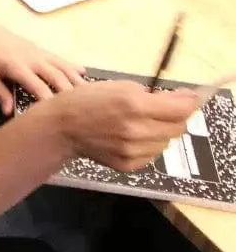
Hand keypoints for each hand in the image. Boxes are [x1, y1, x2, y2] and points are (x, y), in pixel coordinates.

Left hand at [0, 9, 85, 113]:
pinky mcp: (38, 48)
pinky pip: (58, 58)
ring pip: (62, 66)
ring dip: (77, 80)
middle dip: (71, 94)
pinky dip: (72, 66)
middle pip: (57, 77)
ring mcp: (37, 52)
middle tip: (84, 110)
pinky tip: (83, 72)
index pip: (39, 88)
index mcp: (17, 67)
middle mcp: (32, 58)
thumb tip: (10, 113)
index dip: (51, 103)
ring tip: (90, 96)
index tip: (61, 117)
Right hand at [50, 78, 200, 172]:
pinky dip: (149, 146)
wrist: (62, 127)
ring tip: (141, 124)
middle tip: (162, 110)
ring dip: (161, 132)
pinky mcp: (129, 165)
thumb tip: (182, 101)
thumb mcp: (119, 86)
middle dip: (175, 117)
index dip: (188, 103)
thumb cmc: (88, 100)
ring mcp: (133, 151)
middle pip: (177, 127)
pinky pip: (153, 155)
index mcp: (134, 105)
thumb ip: (152, 94)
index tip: (189, 98)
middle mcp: (136, 130)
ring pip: (166, 143)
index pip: (180, 109)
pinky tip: (132, 137)